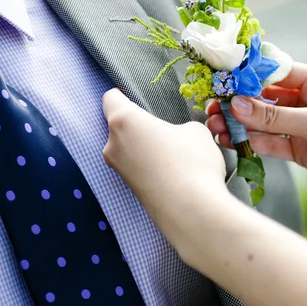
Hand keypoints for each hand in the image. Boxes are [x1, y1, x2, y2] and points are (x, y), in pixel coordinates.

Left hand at [102, 89, 227, 219]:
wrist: (192, 211)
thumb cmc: (192, 161)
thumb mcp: (196, 131)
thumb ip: (180, 127)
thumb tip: (178, 138)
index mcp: (123, 121)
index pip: (111, 98)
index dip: (124, 94)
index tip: (138, 97)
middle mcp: (112, 145)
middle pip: (119, 126)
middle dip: (139, 126)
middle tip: (165, 129)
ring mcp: (119, 170)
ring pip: (128, 149)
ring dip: (145, 148)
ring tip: (173, 154)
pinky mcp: (130, 190)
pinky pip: (137, 168)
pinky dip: (150, 167)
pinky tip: (172, 172)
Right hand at [206, 63, 306, 208]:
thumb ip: (276, 116)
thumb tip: (237, 104)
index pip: (275, 73)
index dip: (247, 76)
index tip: (221, 80)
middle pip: (265, 98)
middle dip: (239, 103)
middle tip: (212, 108)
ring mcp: (303, 127)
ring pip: (265, 122)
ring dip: (241, 125)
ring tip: (214, 127)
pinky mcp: (301, 150)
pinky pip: (272, 143)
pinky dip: (253, 143)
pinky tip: (233, 142)